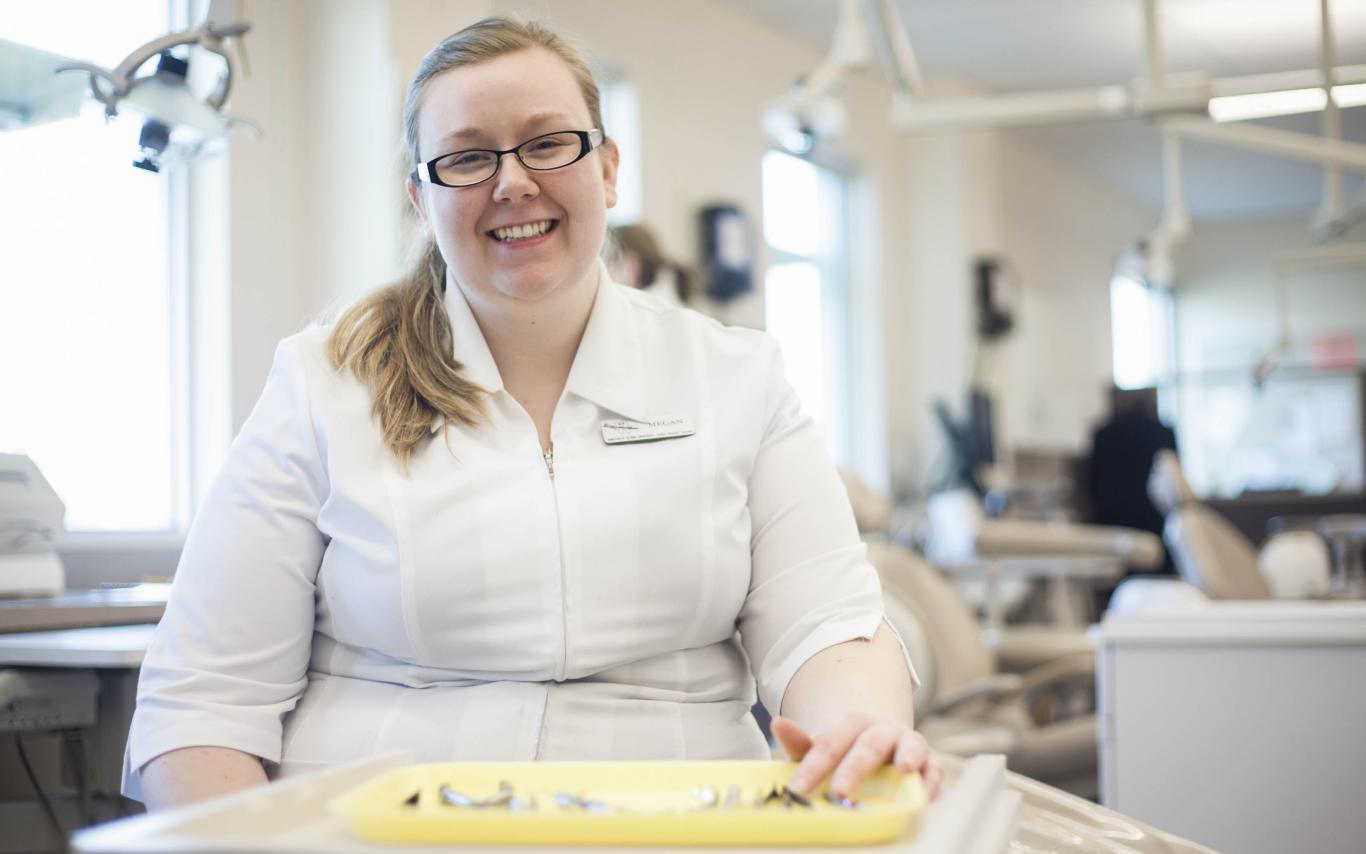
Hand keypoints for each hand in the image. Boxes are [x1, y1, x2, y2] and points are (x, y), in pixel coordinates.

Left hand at [772, 713, 942, 800]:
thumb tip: (778, 724)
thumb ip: (801, 743)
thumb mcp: (824, 748)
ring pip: (910, 746)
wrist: (885, 745)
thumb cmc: (850, 752)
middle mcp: (883, 729)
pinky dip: (931, 781)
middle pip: (868, 744)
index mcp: (853, 723)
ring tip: (903, 769)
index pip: (830, 743)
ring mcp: (909, 744)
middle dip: (854, 767)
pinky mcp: (930, 763)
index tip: (796, 789)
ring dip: (908, 756)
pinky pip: (934, 770)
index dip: (812, 767)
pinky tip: (925, 795)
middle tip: (839, 790)